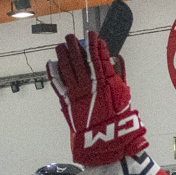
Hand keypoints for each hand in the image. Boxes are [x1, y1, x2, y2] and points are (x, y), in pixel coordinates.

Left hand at [46, 34, 147, 167]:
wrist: (104, 138)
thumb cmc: (117, 118)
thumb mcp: (124, 94)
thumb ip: (119, 74)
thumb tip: (115, 59)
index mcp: (105, 81)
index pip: (98, 57)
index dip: (95, 44)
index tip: (92, 36)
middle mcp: (89, 84)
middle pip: (79, 59)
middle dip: (75, 46)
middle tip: (72, 37)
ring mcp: (76, 92)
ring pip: (67, 68)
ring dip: (62, 55)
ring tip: (61, 46)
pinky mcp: (67, 101)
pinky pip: (58, 84)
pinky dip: (53, 73)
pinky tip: (51, 64)